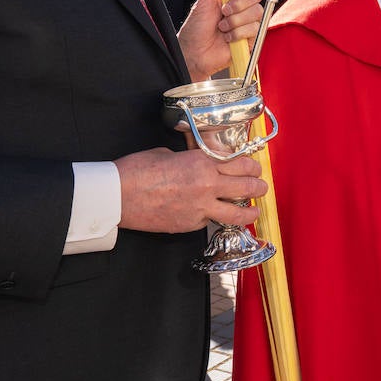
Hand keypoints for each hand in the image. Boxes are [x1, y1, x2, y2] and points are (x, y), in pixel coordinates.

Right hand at [115, 147, 266, 231]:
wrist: (118, 196)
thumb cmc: (137, 170)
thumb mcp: (168, 155)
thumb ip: (190, 160)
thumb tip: (198, 164)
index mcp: (203, 163)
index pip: (241, 164)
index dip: (252, 167)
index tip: (255, 169)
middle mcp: (208, 185)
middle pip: (247, 187)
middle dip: (259, 187)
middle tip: (262, 188)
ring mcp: (200, 208)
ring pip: (237, 213)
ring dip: (250, 212)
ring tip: (255, 211)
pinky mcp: (190, 225)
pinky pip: (209, 222)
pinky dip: (214, 218)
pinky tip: (215, 216)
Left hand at [178, 0, 265, 80]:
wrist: (196, 55)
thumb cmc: (196, 29)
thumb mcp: (202, 1)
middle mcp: (242, 4)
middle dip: (239, 4)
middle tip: (223, 12)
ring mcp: (248, 20)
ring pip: (256, 11)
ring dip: (235, 21)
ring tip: (222, 28)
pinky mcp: (253, 36)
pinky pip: (255, 28)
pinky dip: (238, 33)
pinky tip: (228, 38)